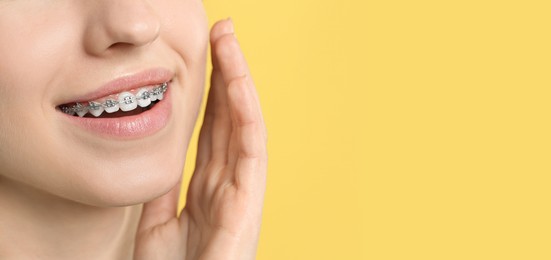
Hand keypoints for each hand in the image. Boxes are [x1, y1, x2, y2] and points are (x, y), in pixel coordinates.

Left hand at [133, 19, 267, 259]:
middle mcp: (229, 184)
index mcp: (208, 190)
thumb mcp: (159, 226)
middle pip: (228, 118)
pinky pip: (251, 148)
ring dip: (237, 79)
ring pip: (242, 123)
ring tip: (229, 40)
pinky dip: (246, 112)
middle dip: (225, 72)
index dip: (209, 91)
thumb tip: (161, 161)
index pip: (211, 129)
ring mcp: (243, 190)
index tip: (204, 54)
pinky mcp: (250, 200)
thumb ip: (165, 193)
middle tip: (222, 31)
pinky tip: (238, 82)